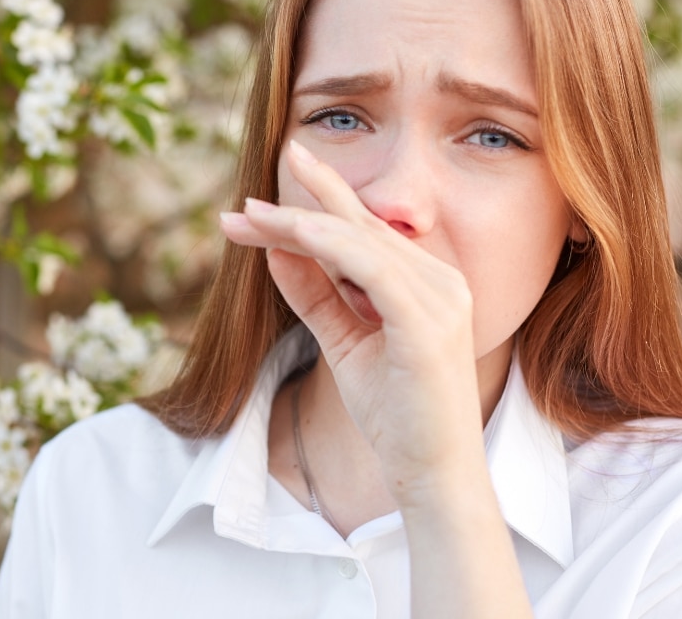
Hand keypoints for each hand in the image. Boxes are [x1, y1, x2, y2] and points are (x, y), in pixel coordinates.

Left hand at [220, 139, 488, 500]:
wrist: (434, 475)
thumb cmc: (396, 416)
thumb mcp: (345, 344)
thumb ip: (316, 296)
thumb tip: (276, 252)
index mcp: (427, 283)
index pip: (360, 233)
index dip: (309, 210)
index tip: (254, 210)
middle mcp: (441, 280)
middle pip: (356, 229)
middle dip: (293, 213)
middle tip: (240, 207)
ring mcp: (440, 298)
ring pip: (358, 240)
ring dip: (298, 225)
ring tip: (247, 218)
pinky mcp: (427, 323)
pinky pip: (371, 268)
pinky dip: (329, 246)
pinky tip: (289, 235)